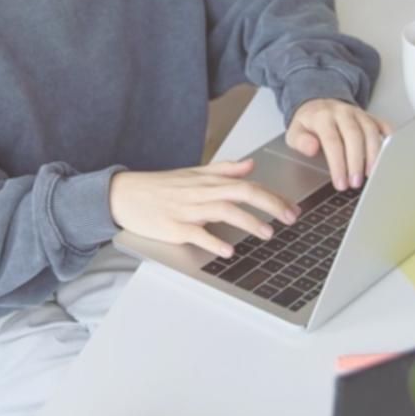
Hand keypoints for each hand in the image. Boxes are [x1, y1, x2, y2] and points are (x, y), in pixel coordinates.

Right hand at [109, 160, 299, 258]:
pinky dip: (213, 242)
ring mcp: (187, 209)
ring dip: (248, 221)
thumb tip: (250, 165)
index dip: (272, 194)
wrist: (123, 194)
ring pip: (223, 210)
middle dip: (270, 204)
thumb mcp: (192, 173)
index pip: (247, 183)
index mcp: (207, 180)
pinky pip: (196, 234)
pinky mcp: (173, 227)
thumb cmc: (159, 186)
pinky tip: (228, 250)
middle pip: (241, 193)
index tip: (292, 207)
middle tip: (290, 218)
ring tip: (267, 234)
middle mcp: (200, 192)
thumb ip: (223, 169)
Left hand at [286, 98, 392, 191]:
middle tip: (355, 183)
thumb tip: (312, 148)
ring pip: (371, 131)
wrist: (319, 104)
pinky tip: (390, 156)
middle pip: (354, 135)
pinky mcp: (371, 117)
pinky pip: (384, 125)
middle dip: (356, 161)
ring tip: (372, 175)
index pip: (332, 140)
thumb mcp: (294, 132)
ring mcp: (359, 114)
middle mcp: (342, 113)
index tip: (340, 183)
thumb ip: (300, 141)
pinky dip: (390, 140)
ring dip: (374, 155)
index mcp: (322, 117)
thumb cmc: (308, 124)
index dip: (338, 163)